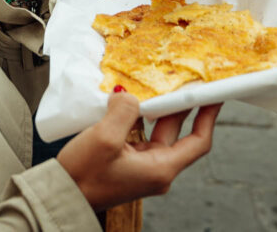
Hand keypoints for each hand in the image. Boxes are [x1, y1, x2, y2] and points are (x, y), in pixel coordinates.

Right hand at [57, 90, 220, 210]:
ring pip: (157, 132)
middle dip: (181, 106)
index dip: (208, 116)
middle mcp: (155, 170)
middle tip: (186, 80)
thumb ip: (124, 111)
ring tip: (158, 85)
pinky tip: (131, 103)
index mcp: (160, 169)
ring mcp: (141, 167)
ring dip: (157, 109)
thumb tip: (129, 96)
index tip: (215, 96)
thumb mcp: (105, 138)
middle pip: (178, 133)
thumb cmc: (83, 176)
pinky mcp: (126, 163)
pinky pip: (140, 136)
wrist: (61, 196)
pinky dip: (139, 117)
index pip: (198, 141)